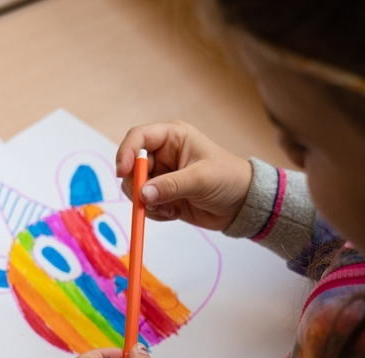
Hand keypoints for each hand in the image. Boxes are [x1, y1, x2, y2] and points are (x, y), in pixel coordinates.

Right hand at [116, 121, 252, 230]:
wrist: (242, 204)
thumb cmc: (229, 179)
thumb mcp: (200, 179)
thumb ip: (170, 186)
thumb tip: (143, 194)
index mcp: (172, 137)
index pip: (138, 138)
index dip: (126, 153)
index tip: (123, 173)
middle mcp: (163, 154)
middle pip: (132, 167)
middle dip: (137, 186)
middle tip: (149, 201)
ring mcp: (162, 176)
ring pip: (136, 189)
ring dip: (148, 203)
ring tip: (170, 209)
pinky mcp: (163, 195)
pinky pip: (146, 205)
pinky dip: (155, 212)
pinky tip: (174, 212)